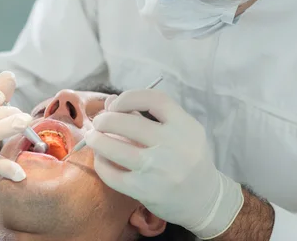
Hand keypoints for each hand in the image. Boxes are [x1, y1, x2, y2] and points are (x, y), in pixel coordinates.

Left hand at [84, 90, 243, 238]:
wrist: (204, 199)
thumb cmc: (187, 159)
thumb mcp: (179, 132)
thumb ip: (147, 116)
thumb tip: (110, 103)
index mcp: (185, 125)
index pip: (154, 99)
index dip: (129, 97)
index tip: (116, 104)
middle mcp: (173, 145)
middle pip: (127, 122)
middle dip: (105, 119)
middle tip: (98, 122)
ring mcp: (158, 169)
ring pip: (113, 147)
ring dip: (96, 139)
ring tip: (93, 137)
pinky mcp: (145, 190)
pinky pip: (112, 174)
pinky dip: (101, 164)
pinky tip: (102, 159)